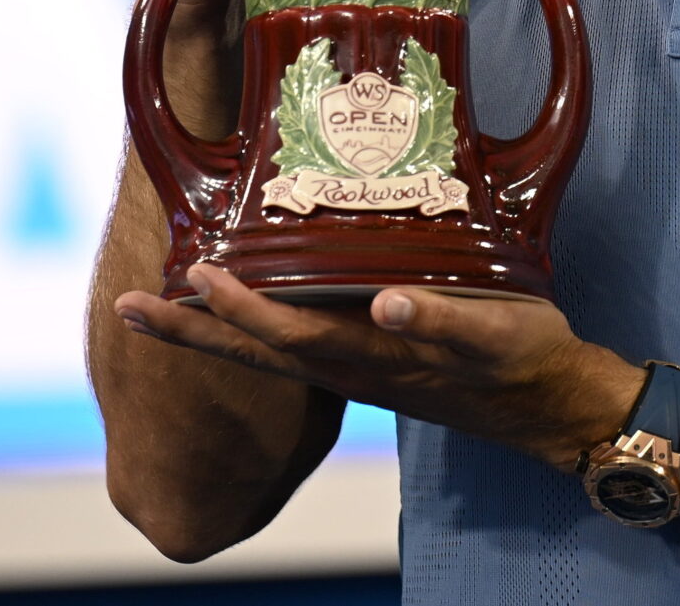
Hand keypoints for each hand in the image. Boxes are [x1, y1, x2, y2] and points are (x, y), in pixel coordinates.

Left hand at [115, 267, 644, 470]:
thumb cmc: (525, 361)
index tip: (193, 275)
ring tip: (163, 300)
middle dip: (189, 330)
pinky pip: (302, 343)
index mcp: (371, 357)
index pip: (284, 335)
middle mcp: (351, 365)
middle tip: (125, 303)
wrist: (553, 403)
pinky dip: (261, 326)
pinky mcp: (373, 358)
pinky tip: (244, 302)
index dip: (235, 309)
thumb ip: (442, 321)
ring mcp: (357, 366)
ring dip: (212, 329)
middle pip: (253, 351)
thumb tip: (387, 304)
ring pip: (270, 350)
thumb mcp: (493, 335)